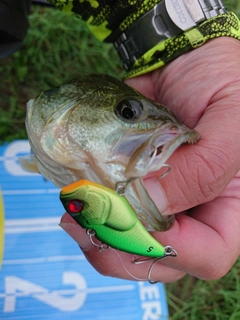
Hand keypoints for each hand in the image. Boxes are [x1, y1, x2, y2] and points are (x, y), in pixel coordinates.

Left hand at [60, 37, 239, 282]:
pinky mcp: (137, 186)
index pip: (211, 252)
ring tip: (75, 212)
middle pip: (165, 259)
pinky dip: (93, 214)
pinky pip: (115, 216)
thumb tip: (147, 201)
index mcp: (230, 204)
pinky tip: (78, 197)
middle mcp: (197, 211)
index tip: (136, 216)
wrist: (186, 60)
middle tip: (88, 222)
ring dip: (101, 235)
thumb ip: (202, 166)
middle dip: (123, 248)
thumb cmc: (222, 81)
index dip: (175, 250)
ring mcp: (164, 201)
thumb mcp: (231, 118)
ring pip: (133, 244)